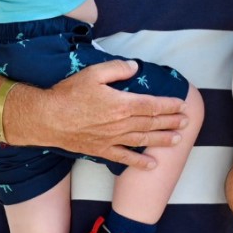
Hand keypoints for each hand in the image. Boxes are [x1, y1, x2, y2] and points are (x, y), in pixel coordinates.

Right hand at [16, 59, 188, 168]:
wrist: (47, 119)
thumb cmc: (68, 94)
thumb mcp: (93, 73)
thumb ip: (117, 69)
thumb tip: (135, 67)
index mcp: (121, 103)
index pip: (152, 105)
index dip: (168, 105)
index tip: (181, 104)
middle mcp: (121, 124)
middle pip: (152, 123)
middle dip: (171, 122)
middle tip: (186, 122)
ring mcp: (112, 139)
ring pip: (143, 140)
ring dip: (162, 140)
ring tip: (177, 140)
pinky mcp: (102, 150)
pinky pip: (125, 158)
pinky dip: (140, 163)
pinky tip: (152, 165)